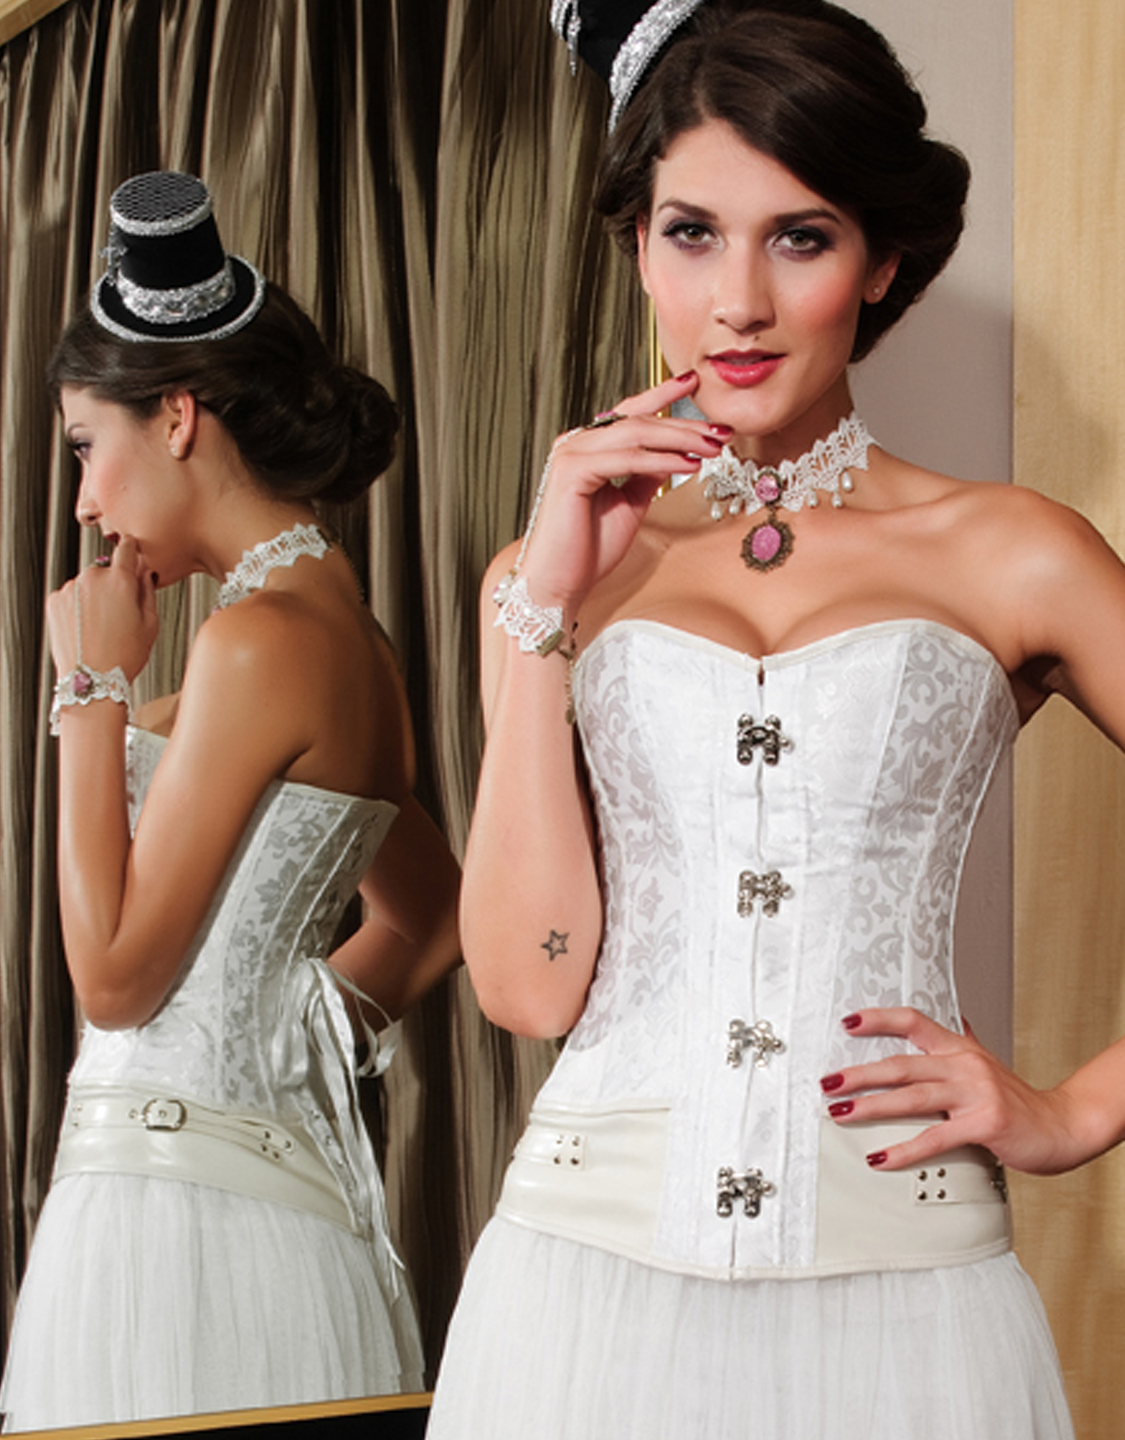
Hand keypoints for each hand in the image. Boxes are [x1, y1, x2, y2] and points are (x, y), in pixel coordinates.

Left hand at [47, 536, 158, 680]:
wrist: (92, 681)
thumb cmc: (125, 657)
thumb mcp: (151, 625)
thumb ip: (149, 591)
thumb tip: (146, 574)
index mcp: (121, 580)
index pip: (126, 548)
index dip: (131, 549)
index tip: (132, 550)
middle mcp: (93, 578)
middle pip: (105, 571)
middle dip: (112, 585)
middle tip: (119, 614)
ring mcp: (71, 589)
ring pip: (86, 585)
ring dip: (92, 597)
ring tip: (100, 626)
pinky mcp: (55, 601)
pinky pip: (70, 597)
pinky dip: (77, 608)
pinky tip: (86, 628)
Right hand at [518, 371, 730, 613]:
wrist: (559, 583)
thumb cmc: (588, 550)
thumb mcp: (629, 504)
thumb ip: (647, 475)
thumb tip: (676, 453)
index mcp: (586, 447)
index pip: (628, 413)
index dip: (661, 396)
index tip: (693, 385)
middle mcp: (575, 443)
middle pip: (638, 420)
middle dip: (684, 423)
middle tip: (721, 429)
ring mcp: (571, 453)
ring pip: (636, 433)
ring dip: (680, 438)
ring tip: (713, 446)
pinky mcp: (573, 471)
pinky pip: (627, 458)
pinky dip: (661, 460)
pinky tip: (689, 463)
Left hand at [821, 1007, 1089, 1175]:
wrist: (1061, 1127)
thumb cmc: (1017, 1101)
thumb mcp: (985, 1063)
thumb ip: (961, 1043)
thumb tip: (948, 1019)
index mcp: (960, 1048)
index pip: (914, 1022)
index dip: (879, 1019)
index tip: (847, 1023)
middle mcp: (965, 1064)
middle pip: (902, 1063)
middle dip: (859, 1073)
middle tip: (828, 1082)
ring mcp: (975, 1093)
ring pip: (912, 1096)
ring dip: (870, 1106)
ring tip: (839, 1114)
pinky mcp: (984, 1124)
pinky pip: (935, 1137)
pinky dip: (903, 1149)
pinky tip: (879, 1157)